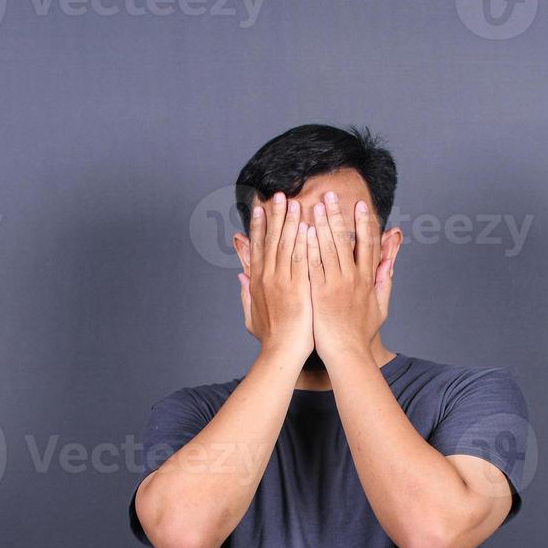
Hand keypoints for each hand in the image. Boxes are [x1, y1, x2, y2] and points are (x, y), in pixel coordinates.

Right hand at [238, 193, 312, 362]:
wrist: (281, 352)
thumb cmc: (270, 337)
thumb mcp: (251, 315)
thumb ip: (246, 294)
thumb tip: (241, 278)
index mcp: (257, 281)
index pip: (257, 247)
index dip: (258, 226)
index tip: (259, 208)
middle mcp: (268, 277)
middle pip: (271, 240)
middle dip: (275, 215)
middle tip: (278, 195)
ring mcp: (282, 281)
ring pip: (286, 245)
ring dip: (289, 222)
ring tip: (293, 201)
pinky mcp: (298, 287)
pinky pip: (301, 259)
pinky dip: (303, 241)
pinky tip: (307, 225)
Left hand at [307, 191, 394, 362]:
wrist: (347, 352)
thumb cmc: (361, 332)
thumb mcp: (381, 306)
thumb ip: (385, 281)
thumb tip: (391, 261)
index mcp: (367, 279)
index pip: (367, 244)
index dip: (364, 223)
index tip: (360, 205)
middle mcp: (353, 278)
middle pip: (345, 240)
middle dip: (338, 215)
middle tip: (330, 195)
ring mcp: (335, 284)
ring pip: (328, 248)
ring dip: (321, 224)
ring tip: (315, 205)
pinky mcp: (319, 292)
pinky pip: (313, 264)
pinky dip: (309, 247)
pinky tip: (303, 231)